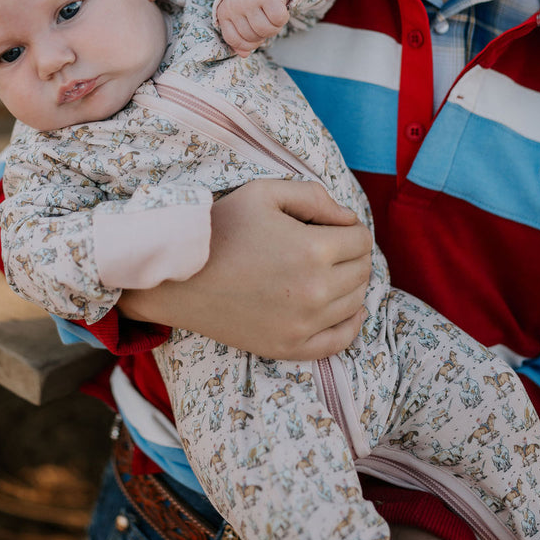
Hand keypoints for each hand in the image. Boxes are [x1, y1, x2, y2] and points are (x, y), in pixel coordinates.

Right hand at [119, 179, 370, 358]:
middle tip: (331, 246)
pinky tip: (350, 309)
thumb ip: (313, 196)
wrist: (177, 277)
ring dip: (350, 283)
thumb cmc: (219, 228)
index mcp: (314, 249)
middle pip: (362, 271)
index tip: (333, 225)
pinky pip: (340, 341)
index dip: (350, 227)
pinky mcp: (289, 347)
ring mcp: (304, 324)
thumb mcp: (264, 192)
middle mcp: (317, 290)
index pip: (361, 240)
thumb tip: (347, 218)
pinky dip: (351, 323)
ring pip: (355, 302)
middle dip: (352, 254)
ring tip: (330, 271)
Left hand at [217, 0, 289, 56]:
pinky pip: (278, 20)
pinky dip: (282, 19)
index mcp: (224, 11)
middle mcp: (234, 5)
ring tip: (272, 17)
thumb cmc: (254, 1)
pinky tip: (280, 9)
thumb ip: (240, 37)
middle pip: (251, 37)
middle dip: (263, 34)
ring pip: (265, 30)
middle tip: (266, 20)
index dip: (248, 43)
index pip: (234, 40)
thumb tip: (244, 55)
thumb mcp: (242, 17)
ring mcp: (250, 0)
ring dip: (274, 28)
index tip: (256, 35)